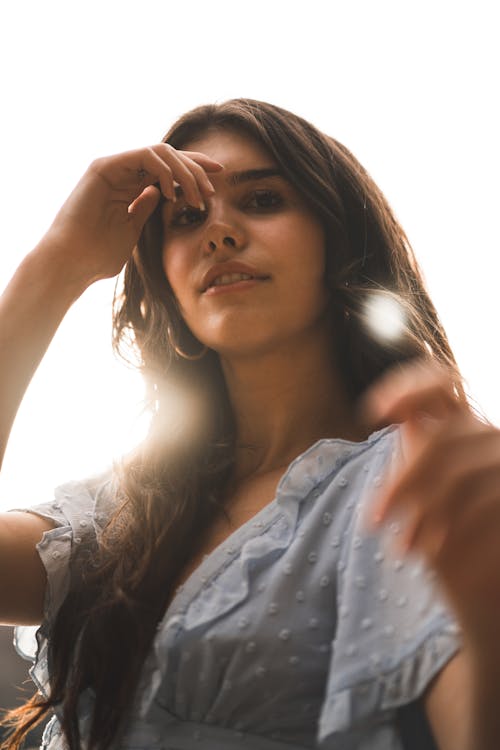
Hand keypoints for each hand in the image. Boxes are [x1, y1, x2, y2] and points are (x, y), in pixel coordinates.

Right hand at [40, 144, 222, 286]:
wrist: (71, 263)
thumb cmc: (98, 255)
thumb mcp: (133, 230)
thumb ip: (147, 209)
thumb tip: (164, 194)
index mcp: (129, 187)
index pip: (167, 170)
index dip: (194, 171)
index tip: (217, 182)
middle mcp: (121, 172)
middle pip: (168, 156)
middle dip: (196, 168)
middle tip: (212, 190)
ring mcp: (113, 167)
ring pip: (160, 152)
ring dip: (185, 171)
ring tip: (197, 197)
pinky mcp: (104, 167)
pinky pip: (145, 156)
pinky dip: (164, 171)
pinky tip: (172, 193)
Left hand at [363, 360, 499, 644]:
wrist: (488, 590)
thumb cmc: (451, 537)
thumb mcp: (425, 493)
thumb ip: (420, 455)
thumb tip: (404, 423)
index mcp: (464, 428)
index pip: (444, 381)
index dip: (410, 386)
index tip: (372, 412)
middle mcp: (490, 438)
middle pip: (442, 439)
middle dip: (401, 484)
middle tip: (372, 522)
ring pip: (461, 475)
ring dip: (422, 514)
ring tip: (401, 548)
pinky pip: (485, 502)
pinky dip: (452, 529)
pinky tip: (432, 554)